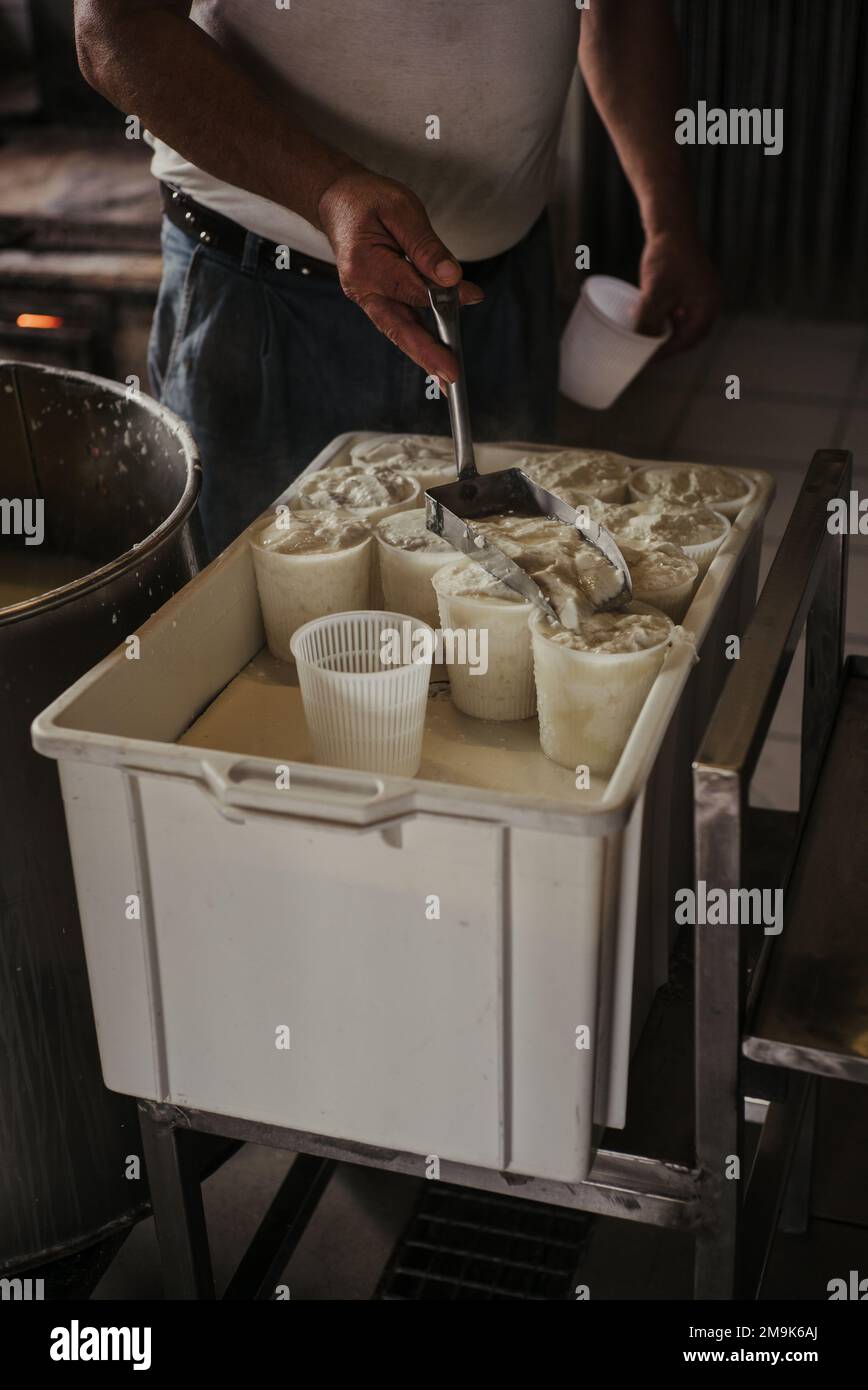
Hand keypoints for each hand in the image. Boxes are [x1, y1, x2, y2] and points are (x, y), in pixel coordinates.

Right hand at [317, 169, 483, 382]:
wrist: (338, 201)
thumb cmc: (368, 201)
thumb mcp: (401, 209)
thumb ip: (426, 246)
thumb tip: (451, 277)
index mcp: (366, 264)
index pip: (413, 287)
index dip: (444, 296)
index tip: (472, 296)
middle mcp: (362, 288)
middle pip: (399, 327)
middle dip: (428, 354)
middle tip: (451, 377)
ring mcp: (366, 298)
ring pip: (399, 332)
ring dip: (424, 356)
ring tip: (447, 380)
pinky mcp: (374, 301)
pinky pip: (398, 324)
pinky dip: (417, 341)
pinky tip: (435, 357)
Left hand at [634, 228, 720, 355]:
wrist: (671, 223)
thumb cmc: (666, 257)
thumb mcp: (654, 294)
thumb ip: (648, 322)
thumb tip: (640, 346)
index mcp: (708, 307)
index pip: (687, 341)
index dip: (665, 353)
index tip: (647, 360)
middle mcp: (710, 302)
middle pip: (688, 336)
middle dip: (667, 345)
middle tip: (646, 354)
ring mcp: (703, 293)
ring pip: (683, 323)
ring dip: (665, 331)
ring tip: (644, 337)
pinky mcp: (693, 285)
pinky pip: (681, 309)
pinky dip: (666, 317)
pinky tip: (648, 317)